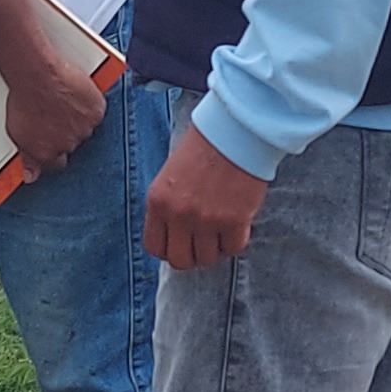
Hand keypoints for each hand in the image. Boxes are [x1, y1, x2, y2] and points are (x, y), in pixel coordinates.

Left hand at [0, 51, 107, 183]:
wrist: (37, 76)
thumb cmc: (24, 100)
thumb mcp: (17, 133)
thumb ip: (28, 157)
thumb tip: (30, 176)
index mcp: (48, 154)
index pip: (57, 164)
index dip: (55, 151)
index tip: (52, 142)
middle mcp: (68, 144)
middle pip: (72, 144)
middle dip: (66, 131)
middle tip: (57, 114)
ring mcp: (83, 129)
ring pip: (85, 128)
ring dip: (78, 118)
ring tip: (64, 101)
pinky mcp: (95, 111)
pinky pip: (96, 111)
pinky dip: (89, 103)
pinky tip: (77, 94)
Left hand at [143, 121, 265, 268]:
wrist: (234, 131)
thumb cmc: (204, 146)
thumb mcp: (171, 175)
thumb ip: (168, 205)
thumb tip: (175, 232)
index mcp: (158, 201)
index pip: (154, 247)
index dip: (169, 250)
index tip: (180, 244)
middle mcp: (178, 215)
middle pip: (180, 260)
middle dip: (192, 256)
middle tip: (202, 243)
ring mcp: (206, 220)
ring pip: (207, 258)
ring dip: (215, 249)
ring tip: (221, 232)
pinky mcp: (234, 221)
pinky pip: (233, 248)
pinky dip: (235, 241)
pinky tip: (237, 226)